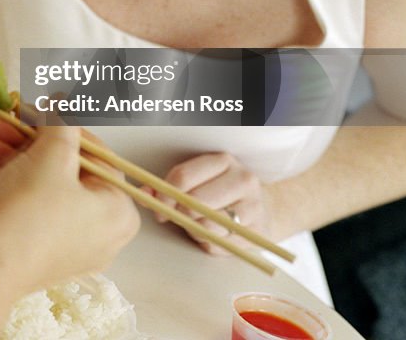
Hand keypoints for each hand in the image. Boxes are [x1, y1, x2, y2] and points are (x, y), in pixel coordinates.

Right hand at [0, 120, 138, 290]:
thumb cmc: (27, 211)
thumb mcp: (50, 156)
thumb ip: (61, 123)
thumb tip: (62, 100)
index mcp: (118, 211)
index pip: (96, 153)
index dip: (61, 126)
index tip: (32, 110)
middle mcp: (99, 232)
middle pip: (66, 167)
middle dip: (27, 141)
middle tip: (1, 124)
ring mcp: (65, 244)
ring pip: (41, 183)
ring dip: (11, 157)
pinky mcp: (34, 250)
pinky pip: (26, 205)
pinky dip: (5, 184)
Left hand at [151, 152, 274, 254]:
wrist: (261, 208)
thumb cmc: (219, 193)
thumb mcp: (197, 181)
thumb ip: (167, 187)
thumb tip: (143, 194)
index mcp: (223, 162)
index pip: (183, 177)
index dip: (164, 194)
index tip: (159, 205)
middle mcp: (242, 180)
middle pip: (195, 201)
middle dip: (179, 213)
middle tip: (175, 217)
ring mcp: (253, 207)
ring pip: (208, 225)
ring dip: (194, 229)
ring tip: (196, 223)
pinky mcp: (257, 232)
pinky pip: (219, 243)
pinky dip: (207, 242)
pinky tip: (210, 234)